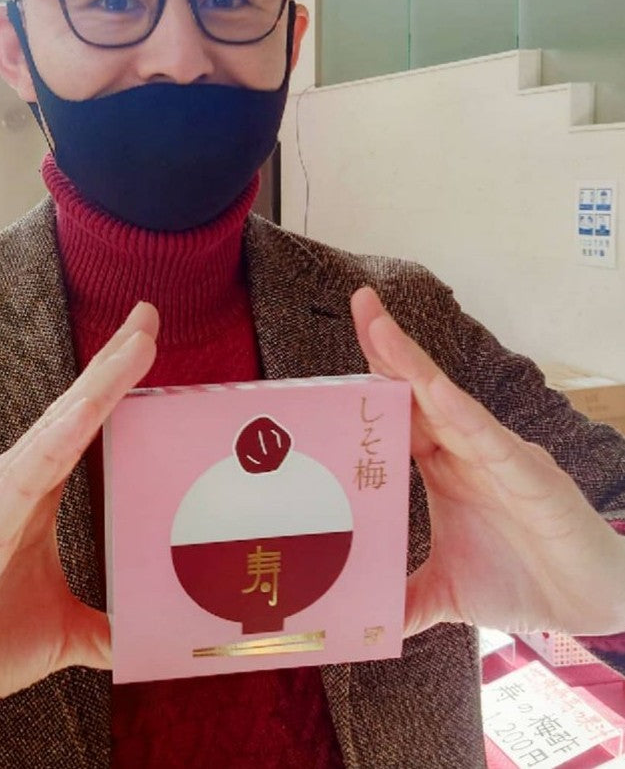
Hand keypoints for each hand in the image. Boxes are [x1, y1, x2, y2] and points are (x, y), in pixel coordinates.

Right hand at [0, 302, 158, 730]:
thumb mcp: (59, 632)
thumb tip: (143, 637)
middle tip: (148, 316)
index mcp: (29, 493)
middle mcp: (9, 482)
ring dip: (98, 387)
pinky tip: (87, 412)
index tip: (146, 337)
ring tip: (138, 345)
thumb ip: (101, 627)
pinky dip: (58, 440)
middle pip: (69, 411)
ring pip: (53, 430)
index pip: (77, 424)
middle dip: (111, 364)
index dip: (110, 381)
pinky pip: (25, 477)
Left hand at [351, 287, 624, 638]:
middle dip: (388, 347)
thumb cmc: (522, 581)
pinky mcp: (529, 474)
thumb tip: (359, 620)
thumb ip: (403, 598)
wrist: (590, 606)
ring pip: (449, 399)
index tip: (332, 355)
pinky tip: (432, 388)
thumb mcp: (446, 593)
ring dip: (412, 362)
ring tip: (379, 326)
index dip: (370, 381)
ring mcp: (497, 455)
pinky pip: (488, 436)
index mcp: (444, 465)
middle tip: (360, 302)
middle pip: (419, 389)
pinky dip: (459, 412)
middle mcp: (467, 449)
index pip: (399, 413)